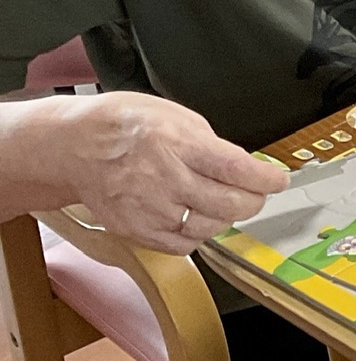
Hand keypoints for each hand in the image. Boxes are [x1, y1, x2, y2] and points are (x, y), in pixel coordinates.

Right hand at [35, 93, 287, 252]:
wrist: (73, 145)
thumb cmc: (124, 125)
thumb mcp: (175, 115)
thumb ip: (210, 143)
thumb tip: (243, 166)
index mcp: (178, 143)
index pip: (237, 170)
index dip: (266, 180)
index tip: (278, 180)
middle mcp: (164, 179)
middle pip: (229, 204)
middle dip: (253, 200)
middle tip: (255, 194)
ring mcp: (148, 209)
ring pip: (209, 227)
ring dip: (224, 218)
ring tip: (220, 202)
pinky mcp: (135, 230)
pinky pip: (182, 245)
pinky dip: (197, 235)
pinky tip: (195, 218)